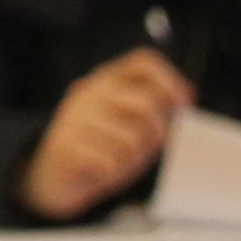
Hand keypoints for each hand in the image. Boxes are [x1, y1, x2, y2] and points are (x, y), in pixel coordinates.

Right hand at [22, 48, 192, 218]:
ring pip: (131, 139)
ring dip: (134, 157)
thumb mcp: (132, 124)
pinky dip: (113, 171)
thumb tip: (186, 96)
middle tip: (149, 148)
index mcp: (106, 81)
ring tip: (120, 159)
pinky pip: (110, 162)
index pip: (143, 62)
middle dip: (158, 132)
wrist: (54, 177)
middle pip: (146, 105)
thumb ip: (156, 110)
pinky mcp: (64, 146)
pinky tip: (101, 168)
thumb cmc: (104, 148)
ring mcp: (74, 118)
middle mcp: (89, 93)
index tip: (185, 105)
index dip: (171, 81)